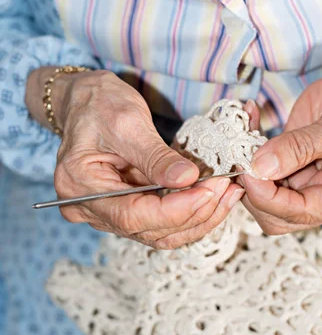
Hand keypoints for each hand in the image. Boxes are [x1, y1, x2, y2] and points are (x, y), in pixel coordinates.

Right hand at [27, 69, 243, 247]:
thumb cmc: (99, 104)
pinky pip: (160, 223)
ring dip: (198, 216)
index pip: (133, 215)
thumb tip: (188, 180)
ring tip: (227, 193)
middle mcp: (89, 209)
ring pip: (160, 233)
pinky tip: (214, 196)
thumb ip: (156, 156)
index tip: (210, 191)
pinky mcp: (125, 210)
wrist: (86, 101)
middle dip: (195, 212)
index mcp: (80, 186)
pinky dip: (190, 212)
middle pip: (150, 230)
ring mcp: (107, 214)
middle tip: (226, 187)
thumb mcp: (128, 122)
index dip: (177, 209)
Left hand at [240, 53, 321, 233]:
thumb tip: (261, 167)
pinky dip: (251, 149)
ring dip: (247, 168)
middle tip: (239, 157)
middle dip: (253, 190)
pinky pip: (264, 170)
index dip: (268, 197)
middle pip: (278, 215)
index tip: (248, 170)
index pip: (301, 212)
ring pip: (264, 196)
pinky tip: (250, 121)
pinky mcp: (294, 168)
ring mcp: (311, 184)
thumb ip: (300, 147)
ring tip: (243, 132)